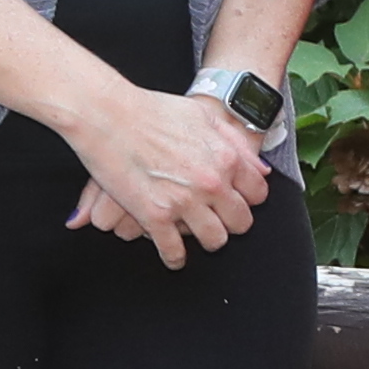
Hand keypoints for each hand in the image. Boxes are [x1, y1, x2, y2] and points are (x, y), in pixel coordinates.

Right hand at [55, 84, 269, 268]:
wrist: (107, 114)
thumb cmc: (152, 110)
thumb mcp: (203, 117)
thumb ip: (233, 144)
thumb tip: (261, 171)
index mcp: (226, 158)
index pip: (256, 194)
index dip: (246, 200)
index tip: (236, 201)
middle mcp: (211, 183)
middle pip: (239, 221)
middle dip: (230, 222)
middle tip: (218, 220)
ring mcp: (184, 202)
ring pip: (213, 240)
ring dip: (206, 239)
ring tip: (196, 235)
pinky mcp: (155, 216)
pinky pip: (173, 250)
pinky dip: (174, 258)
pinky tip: (173, 257)